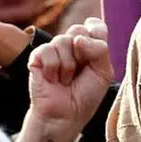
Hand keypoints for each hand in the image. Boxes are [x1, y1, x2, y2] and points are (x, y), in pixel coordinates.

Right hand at [26, 18, 113, 141]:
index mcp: (89, 46)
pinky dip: (53, 68)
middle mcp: (71, 45)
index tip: (94, 57)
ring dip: (68, 66)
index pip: (95, 25)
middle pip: (78, 29)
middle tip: (80, 72)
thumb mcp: (103, 73)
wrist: (64, 116)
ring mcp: (53, 50)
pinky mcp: (37, 57)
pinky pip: (47, 50)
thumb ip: (100, 50)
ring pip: (62, 40)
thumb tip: (78, 39)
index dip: (96, 36)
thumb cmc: (85, 96)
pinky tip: (52, 79)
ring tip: (66, 80)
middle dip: (82, 53)